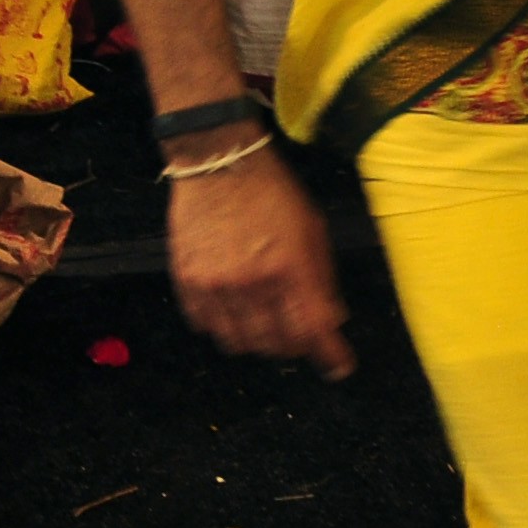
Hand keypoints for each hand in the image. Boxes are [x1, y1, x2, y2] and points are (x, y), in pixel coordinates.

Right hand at [163, 148, 355, 376]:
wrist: (220, 161)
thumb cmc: (272, 191)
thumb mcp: (312, 228)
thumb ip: (322, 278)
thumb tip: (331, 321)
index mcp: (292, 266)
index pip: (314, 330)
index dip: (331, 355)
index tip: (339, 366)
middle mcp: (254, 282)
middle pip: (277, 345)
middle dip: (295, 346)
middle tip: (300, 337)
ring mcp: (217, 285)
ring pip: (240, 343)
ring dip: (258, 341)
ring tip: (266, 323)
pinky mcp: (188, 282)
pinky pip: (206, 326)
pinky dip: (223, 326)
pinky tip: (234, 309)